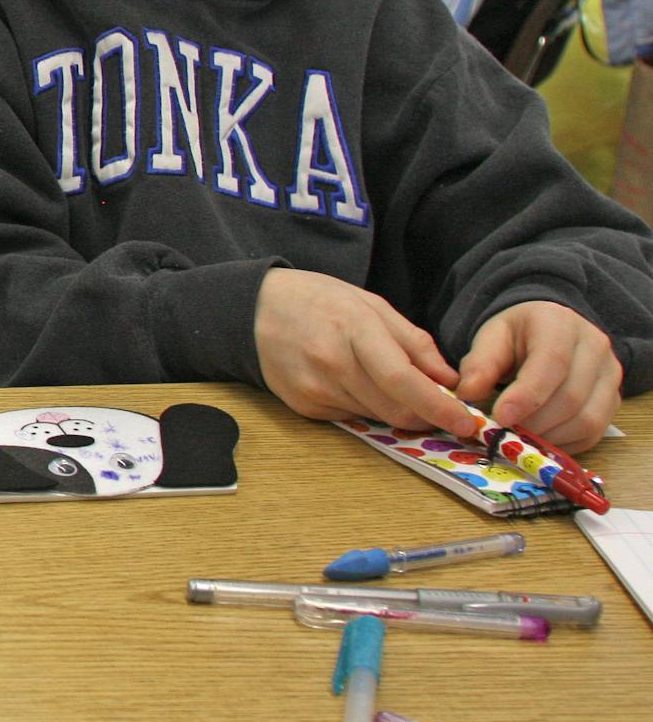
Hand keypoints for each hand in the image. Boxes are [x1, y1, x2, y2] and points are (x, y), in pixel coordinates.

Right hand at [254, 268, 477, 436]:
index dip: (440, 406)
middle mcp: (332, 364)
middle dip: (427, 417)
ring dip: (397, 411)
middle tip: (444, 413)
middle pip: (394, 409)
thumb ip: (413, 341)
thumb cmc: (317, 300)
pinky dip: (367, 408)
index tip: (467, 422)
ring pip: (375, 417)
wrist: (254, 310)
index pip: (403, 380)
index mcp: (353, 329)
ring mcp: (314, 388)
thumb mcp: (370, 304)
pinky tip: (356, 385)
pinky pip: (351, 417)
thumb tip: (449, 379)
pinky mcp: (303, 406)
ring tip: (394, 388)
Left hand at [456, 302, 622, 453]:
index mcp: (559, 323)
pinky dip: (564, 443)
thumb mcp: (492, 338)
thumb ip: (479, 364)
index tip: (500, 417)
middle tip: (503, 434)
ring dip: (549, 436)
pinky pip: (594, 432)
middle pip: (571, 396)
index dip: (526, 395)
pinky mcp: (613, 399)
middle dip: (533, 422)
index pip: (551, 363)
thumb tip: (468, 394)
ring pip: (587, 419)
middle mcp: (594, 347)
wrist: (549, 330)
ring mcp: (610, 375)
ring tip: (518, 437)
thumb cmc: (518, 335)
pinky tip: (538, 440)